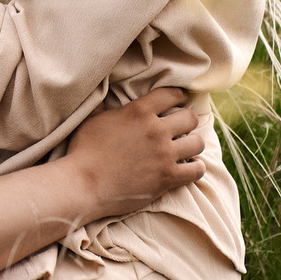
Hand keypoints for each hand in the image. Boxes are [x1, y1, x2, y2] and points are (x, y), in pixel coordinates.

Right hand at [61, 88, 204, 217]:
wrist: (82, 185)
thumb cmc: (82, 152)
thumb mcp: (93, 120)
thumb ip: (106, 106)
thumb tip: (104, 94)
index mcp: (139, 112)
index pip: (171, 94)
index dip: (178, 97)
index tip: (178, 103)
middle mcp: (155, 130)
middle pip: (190, 118)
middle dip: (188, 122)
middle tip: (182, 129)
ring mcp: (164, 155)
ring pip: (198, 143)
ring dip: (193, 145)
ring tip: (185, 150)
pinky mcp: (167, 178)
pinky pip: (197, 170)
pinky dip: (195, 168)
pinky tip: (187, 168)